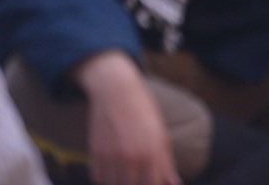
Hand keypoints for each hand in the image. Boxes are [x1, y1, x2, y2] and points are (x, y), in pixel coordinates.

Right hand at [74, 51, 180, 184]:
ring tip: (127, 172)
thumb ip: (166, 162)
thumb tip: (174, 183)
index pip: (151, 184)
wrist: (117, 92)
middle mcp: (131, 156)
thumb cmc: (144, 112)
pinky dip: (106, 177)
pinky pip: (98, 178)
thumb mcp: (161, 134)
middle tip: (138, 176)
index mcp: (152, 152)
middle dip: (136, 184)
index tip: (151, 180)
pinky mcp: (95, 153)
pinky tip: (114, 168)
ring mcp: (111, 156)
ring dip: (120, 182)